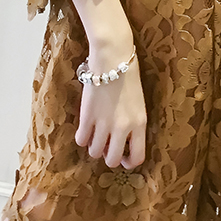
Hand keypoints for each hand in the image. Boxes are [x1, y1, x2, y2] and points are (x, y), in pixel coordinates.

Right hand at [75, 39, 146, 170]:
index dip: (128, 162)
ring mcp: (104, 123)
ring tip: (95, 134)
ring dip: (94, 146)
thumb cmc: (128, 76)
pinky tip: (85, 128)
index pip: (137, 157)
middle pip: (113, 160)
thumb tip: (121, 141)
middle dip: (108, 156)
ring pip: (94, 152)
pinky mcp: (88, 116)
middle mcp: (123, 127)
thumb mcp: (138, 103)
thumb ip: (132, 123)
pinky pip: (81, 140)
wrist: (113, 57)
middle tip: (106, 145)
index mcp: (140, 123)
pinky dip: (82, 137)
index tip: (122, 157)